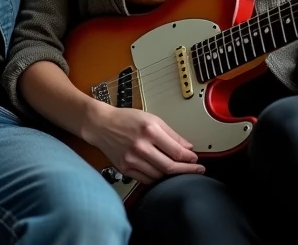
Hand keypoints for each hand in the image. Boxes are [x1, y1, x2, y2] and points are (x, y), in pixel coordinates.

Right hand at [80, 103, 203, 184]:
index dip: (190, 158)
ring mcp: (132, 159)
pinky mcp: (125, 169)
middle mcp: (141, 146)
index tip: (196, 160)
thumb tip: (188, 147)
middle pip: (170, 167)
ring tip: (179, 171)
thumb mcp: (151, 119)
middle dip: (187, 170)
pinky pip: (146, 180)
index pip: (177, 151)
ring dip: (172, 175)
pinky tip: (162, 174)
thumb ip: (171, 134)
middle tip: (197, 170)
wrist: (100, 125)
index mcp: (150, 131)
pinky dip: (157, 178)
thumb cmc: (125, 119)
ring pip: (159, 175)